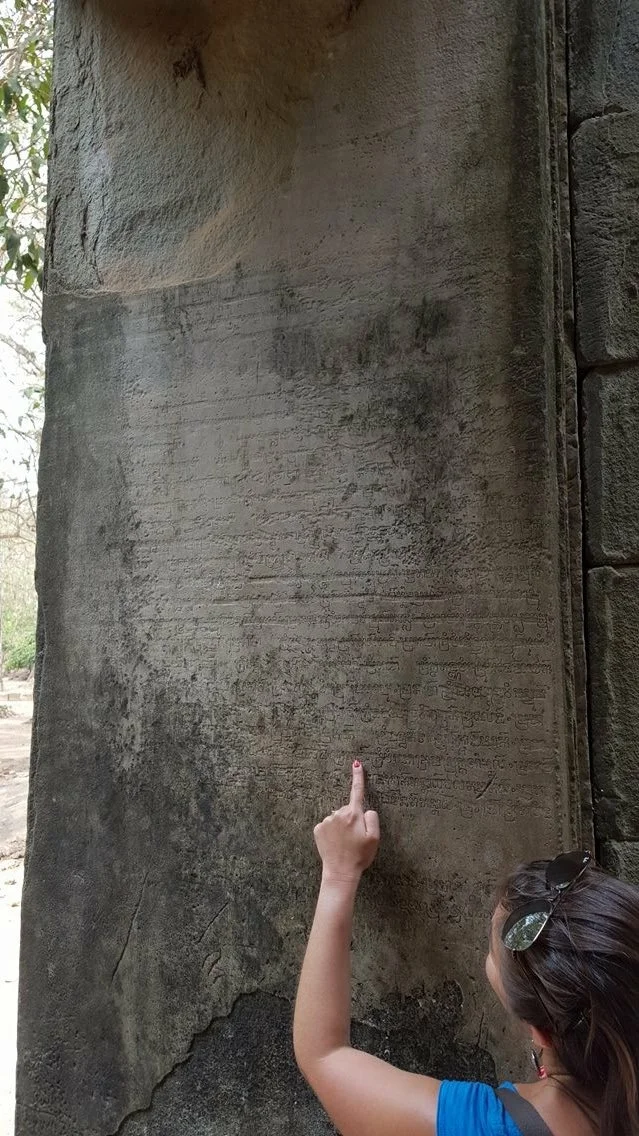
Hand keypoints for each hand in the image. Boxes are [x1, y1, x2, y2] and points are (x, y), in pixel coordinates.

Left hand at [313, 762, 379, 882]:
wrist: (341, 872)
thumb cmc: (360, 856)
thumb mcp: (375, 838)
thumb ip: (373, 818)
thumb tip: (365, 809)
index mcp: (354, 814)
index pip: (357, 791)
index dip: (358, 776)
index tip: (356, 763)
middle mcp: (338, 814)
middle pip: (348, 810)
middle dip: (352, 819)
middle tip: (355, 838)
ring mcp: (326, 821)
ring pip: (337, 818)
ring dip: (342, 827)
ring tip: (345, 843)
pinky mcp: (318, 829)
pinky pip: (328, 825)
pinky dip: (332, 832)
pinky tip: (335, 843)